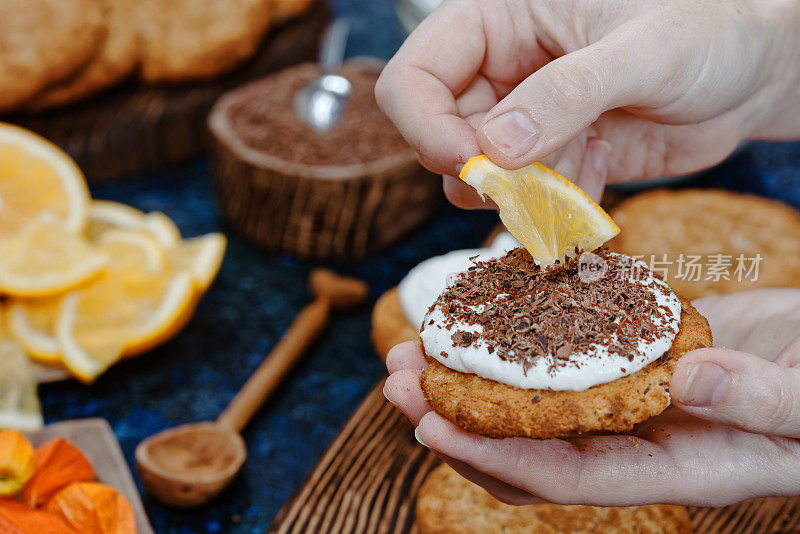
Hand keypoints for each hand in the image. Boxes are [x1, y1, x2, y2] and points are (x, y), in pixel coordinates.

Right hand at [375, 0, 799, 207]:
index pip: (417, 73)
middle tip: (531, 180)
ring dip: (522, 191)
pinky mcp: (551, 157)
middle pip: (440, 134)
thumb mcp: (643, 50)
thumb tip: (494, 149)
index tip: (466, 161)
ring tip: (581, 165)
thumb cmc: (709, 30)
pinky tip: (599, 172)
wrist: (753, 75)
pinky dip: (555, 205)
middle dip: (482, 169)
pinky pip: (526, 199)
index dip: (425, 122)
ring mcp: (524, 118)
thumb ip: (567, 93)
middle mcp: (501, 70)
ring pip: (480, 176)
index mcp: (500, 18)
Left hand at [383, 288, 799, 505]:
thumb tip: (684, 382)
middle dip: (457, 419)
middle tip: (397, 381)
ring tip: (413, 348)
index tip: (431, 430)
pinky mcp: (626, 351)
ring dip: (471, 378)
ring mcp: (625, 394)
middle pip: (528, 443)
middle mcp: (634, 436)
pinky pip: (558, 352)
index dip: (496, 457)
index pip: (566, 475)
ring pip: (532, 399)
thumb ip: (759, 401)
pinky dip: (515, 339)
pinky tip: (479, 315)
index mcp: (672, 466)